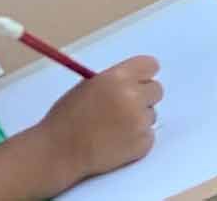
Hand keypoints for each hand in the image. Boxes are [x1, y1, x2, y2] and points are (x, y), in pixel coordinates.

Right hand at [46, 56, 160, 179]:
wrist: (59, 151)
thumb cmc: (67, 117)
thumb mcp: (88, 86)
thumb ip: (114, 80)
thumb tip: (133, 81)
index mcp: (118, 77)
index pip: (151, 65)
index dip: (143, 75)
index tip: (138, 82)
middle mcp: (133, 96)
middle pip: (156, 90)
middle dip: (143, 97)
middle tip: (124, 108)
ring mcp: (140, 121)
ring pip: (151, 114)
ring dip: (138, 119)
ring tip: (113, 128)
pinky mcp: (143, 143)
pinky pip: (149, 135)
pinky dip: (137, 139)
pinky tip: (117, 142)